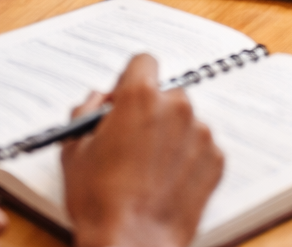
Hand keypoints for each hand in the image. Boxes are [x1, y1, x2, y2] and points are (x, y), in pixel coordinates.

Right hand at [63, 55, 223, 246]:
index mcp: (140, 97)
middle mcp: (176, 106)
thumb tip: (97, 100)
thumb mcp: (75, 152)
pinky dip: (187, 159)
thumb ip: (86, 113)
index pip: (143, 62)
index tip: (124, 97)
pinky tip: (166, 183)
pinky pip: (200, 148)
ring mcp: (200, 132)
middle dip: (151, 112)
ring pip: (184, 122)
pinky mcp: (216, 158)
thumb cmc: (100, 203)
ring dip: (170, 136)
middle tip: (133, 143)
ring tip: (148, 171)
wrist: (131, 246)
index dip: (131, 80)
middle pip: (165, 94)